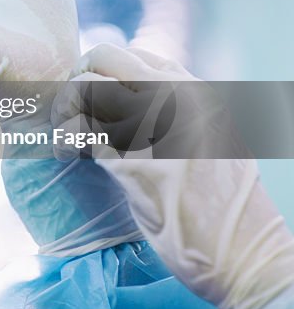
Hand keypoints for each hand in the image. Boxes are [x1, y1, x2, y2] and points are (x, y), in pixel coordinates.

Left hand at [55, 43, 293, 308]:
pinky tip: (69, 156)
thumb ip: (177, 111)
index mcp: (196, 91)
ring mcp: (157, 126)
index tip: (91, 97)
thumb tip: (127, 97)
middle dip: (75, 79)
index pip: (132, 55)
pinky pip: (82, 132)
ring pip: (86, 89)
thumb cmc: (223, 204)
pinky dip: (67, 141)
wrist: (243, 252)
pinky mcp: (134, 162)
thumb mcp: (212, 139)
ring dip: (64, 111)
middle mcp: (176, 98)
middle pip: (103, 58)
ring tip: (67, 138)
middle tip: (69, 110)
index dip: (100, 71)